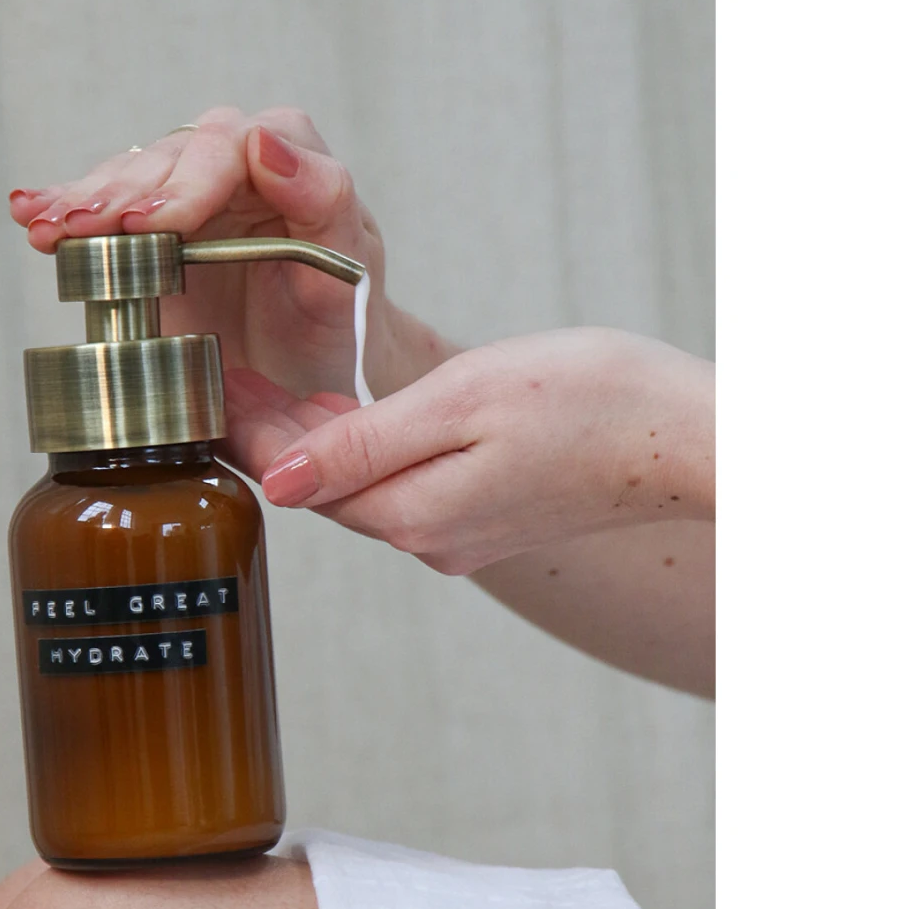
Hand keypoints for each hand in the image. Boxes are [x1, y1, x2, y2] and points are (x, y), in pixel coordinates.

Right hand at [9, 106, 450, 399]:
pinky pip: (103, 206)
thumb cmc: (339, 317)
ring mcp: (184, 191)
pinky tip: (28, 213)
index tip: (155, 222)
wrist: (312, 368)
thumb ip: (322, 198)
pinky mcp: (145, 227)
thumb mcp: (350, 265)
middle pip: (170, 158)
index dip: (189, 182)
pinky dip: (62, 209)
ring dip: (82, 200)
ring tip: (44, 225)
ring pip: (128, 177)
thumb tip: (265, 143)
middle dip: (122, 193)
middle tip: (85, 227)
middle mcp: (233, 161)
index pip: (234, 146)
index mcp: (292, 158)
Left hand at [221, 328, 714, 575]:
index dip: (248, 426)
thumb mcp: (464, 403)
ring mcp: (459, 534)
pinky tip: (352, 410)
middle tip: (225, 369)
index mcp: (414, 515)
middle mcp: (429, 539)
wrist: (698, 438)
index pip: (297, 477)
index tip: (209, 378)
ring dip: (315, 438)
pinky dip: (365, 447)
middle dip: (271, 432)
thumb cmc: (595, 406)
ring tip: (272, 382)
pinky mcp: (487, 518)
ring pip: (360, 484)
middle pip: (323, 485)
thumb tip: (279, 480)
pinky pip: (401, 484)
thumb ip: (365, 443)